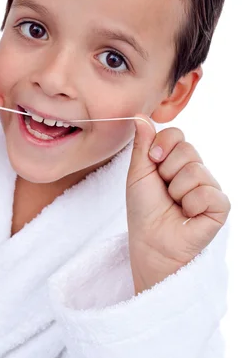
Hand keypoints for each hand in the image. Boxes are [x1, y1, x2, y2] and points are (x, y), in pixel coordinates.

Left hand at [126, 114, 230, 294]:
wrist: (151, 242)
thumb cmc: (143, 210)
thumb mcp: (138, 173)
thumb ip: (142, 144)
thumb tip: (140, 115)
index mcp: (176, 161)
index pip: (176, 134)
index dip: (160, 147)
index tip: (153, 163)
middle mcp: (196, 170)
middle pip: (187, 149)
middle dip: (167, 171)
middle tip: (164, 190)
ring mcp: (209, 187)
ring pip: (195, 170)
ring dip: (176, 191)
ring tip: (175, 205)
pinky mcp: (220, 206)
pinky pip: (207, 192)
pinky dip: (191, 204)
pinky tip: (188, 214)